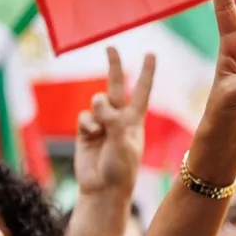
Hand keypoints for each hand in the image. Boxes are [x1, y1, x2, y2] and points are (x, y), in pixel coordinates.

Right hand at [74, 48, 154, 195]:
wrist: (102, 189)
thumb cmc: (120, 169)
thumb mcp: (123, 143)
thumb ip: (113, 120)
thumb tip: (99, 102)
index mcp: (136, 120)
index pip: (142, 90)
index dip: (146, 72)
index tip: (151, 53)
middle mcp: (120, 118)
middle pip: (116, 86)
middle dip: (114, 66)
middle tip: (111, 47)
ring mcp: (102, 124)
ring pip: (96, 102)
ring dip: (98, 109)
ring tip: (101, 128)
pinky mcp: (87, 131)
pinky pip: (84, 116)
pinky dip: (87, 124)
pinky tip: (92, 136)